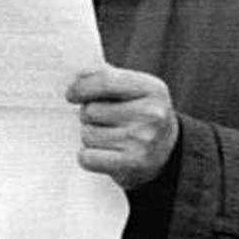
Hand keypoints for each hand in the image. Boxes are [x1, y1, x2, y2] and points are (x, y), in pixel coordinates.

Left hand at [66, 64, 178, 188]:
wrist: (167, 153)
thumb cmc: (142, 115)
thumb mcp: (135, 90)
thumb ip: (108, 78)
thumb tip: (78, 74)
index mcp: (152, 89)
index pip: (105, 81)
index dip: (81, 87)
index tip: (71, 94)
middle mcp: (151, 114)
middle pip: (91, 110)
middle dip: (88, 115)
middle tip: (102, 121)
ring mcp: (143, 140)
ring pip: (88, 134)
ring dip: (90, 136)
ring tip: (107, 138)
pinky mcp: (132, 163)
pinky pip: (88, 157)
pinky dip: (89, 157)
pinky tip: (104, 154)